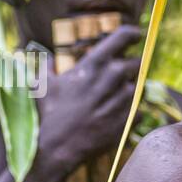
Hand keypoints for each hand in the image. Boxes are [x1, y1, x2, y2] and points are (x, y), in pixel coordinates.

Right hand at [38, 25, 141, 173]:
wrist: (57, 147)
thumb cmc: (48, 113)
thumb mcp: (42, 83)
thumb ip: (49, 65)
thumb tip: (49, 57)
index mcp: (93, 64)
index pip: (123, 37)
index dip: (131, 34)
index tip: (134, 35)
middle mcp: (113, 78)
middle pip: (136, 63)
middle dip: (130, 66)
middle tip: (118, 75)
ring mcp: (124, 99)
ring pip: (138, 87)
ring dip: (129, 91)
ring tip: (111, 101)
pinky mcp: (129, 119)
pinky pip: (139, 110)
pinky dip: (130, 112)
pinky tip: (114, 117)